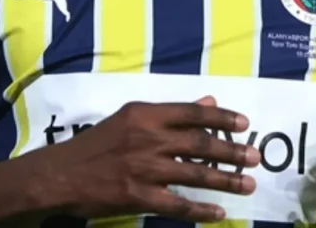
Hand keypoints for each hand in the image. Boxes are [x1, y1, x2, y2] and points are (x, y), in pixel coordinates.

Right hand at [45, 97, 260, 222]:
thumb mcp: (130, 118)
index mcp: (145, 114)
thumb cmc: (96, 144)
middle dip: (232, 151)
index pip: (193, 112)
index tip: (244, 124)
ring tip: (248, 184)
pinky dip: (201, 210)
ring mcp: (144, 169)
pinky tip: (219, 213)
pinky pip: (178, 204)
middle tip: (255, 157)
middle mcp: (148, 138)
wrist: (60, 175)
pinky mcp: (138, 196)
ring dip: (226, 180)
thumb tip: (208, 102)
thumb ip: (170, 113)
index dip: (222, 118)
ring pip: (195, 174)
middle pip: (200, 144)